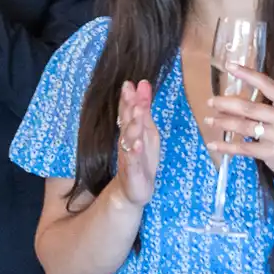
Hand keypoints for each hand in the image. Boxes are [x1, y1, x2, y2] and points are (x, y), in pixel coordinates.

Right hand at [113, 81, 161, 206]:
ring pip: (129, 139)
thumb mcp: (147, 131)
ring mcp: (129, 156)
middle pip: (127, 122)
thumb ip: (144, 108)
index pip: (127, 112)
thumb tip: (142, 83)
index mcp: (131, 131)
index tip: (130, 83)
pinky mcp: (132, 172)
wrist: (133, 190)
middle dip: (129, 106)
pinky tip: (137, 144)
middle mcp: (127, 141)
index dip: (128, 98)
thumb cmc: (141, 158)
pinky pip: (132, 160)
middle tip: (130, 90)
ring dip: (132, 126)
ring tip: (137, 112)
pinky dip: (134, 152)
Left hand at [207, 63, 273, 190]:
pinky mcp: (271, 153)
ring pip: (244, 126)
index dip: (247, 74)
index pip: (266, 84)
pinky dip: (226, 147)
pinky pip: (244, 148)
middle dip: (226, 104)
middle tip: (211, 101)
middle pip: (250, 108)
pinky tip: (214, 144)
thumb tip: (239, 100)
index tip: (230, 66)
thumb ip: (272, 106)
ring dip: (223, 123)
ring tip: (209, 120)